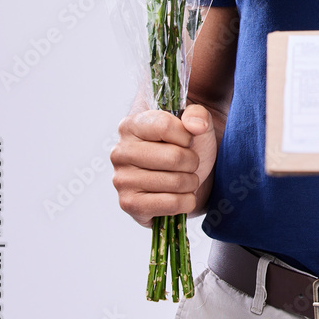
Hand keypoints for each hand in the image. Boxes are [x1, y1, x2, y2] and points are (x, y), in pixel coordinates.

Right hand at [110, 104, 217, 227]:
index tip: (187, 140)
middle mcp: (120, 152)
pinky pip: (170, 204)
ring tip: (185, 178)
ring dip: (191, 182)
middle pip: (174, 157)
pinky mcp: (129, 205)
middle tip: (189, 162)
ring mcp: (121, 180)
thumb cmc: (185, 146)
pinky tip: (181, 195)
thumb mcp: (195, 122)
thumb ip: (197, 114)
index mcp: (130, 125)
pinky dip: (186, 201)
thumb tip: (196, 125)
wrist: (183, 177)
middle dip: (192, 161)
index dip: (186, 135)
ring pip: (175, 182)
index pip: (165, 126)